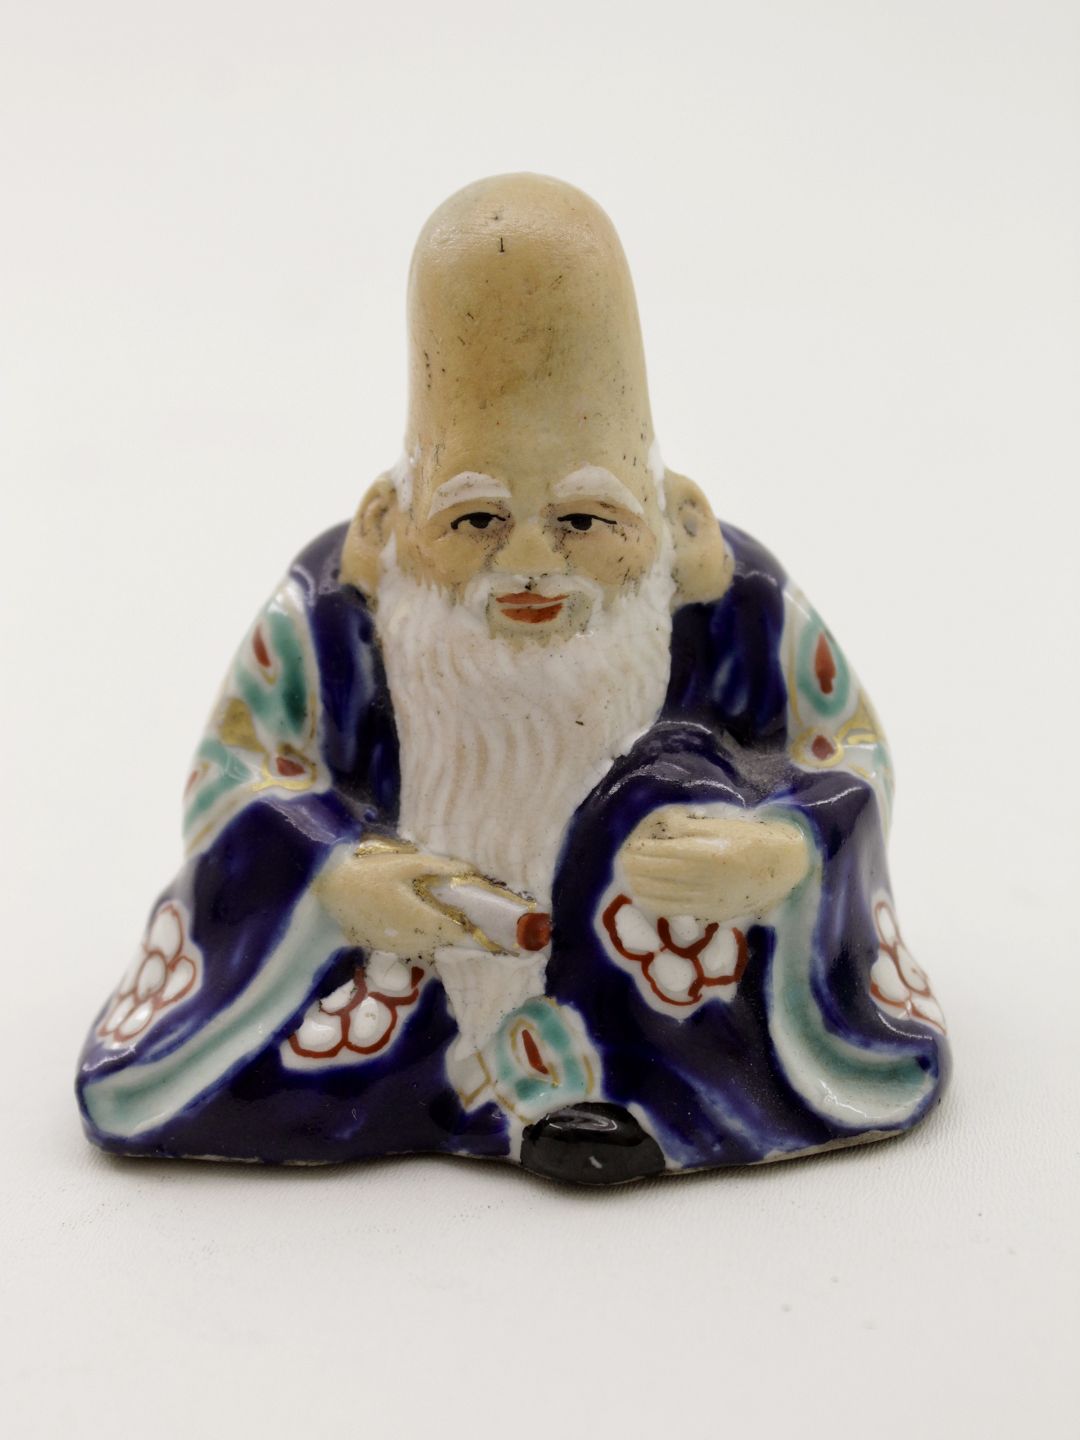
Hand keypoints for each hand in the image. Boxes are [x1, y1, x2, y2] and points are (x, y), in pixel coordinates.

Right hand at [315, 839, 477, 957]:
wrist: (333, 887)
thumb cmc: (372, 872)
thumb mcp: (407, 864)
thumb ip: (439, 867)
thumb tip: (468, 869)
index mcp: (419, 918)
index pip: (452, 931)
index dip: (465, 928)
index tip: (471, 919)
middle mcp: (408, 937)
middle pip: (439, 942)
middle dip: (448, 931)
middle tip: (452, 915)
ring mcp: (391, 945)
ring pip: (422, 947)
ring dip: (431, 937)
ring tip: (432, 920)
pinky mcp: (377, 945)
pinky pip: (403, 947)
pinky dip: (412, 939)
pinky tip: (407, 925)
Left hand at [616, 807, 810, 924]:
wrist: (788, 866)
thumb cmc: (756, 839)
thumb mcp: (726, 825)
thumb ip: (694, 825)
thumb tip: (664, 823)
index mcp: (709, 851)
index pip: (665, 851)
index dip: (644, 849)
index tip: (629, 844)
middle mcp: (706, 876)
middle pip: (660, 873)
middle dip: (638, 867)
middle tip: (623, 860)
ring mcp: (709, 896)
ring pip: (665, 892)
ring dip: (642, 885)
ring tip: (628, 876)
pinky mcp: (713, 911)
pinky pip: (678, 909)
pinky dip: (657, 902)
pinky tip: (644, 896)